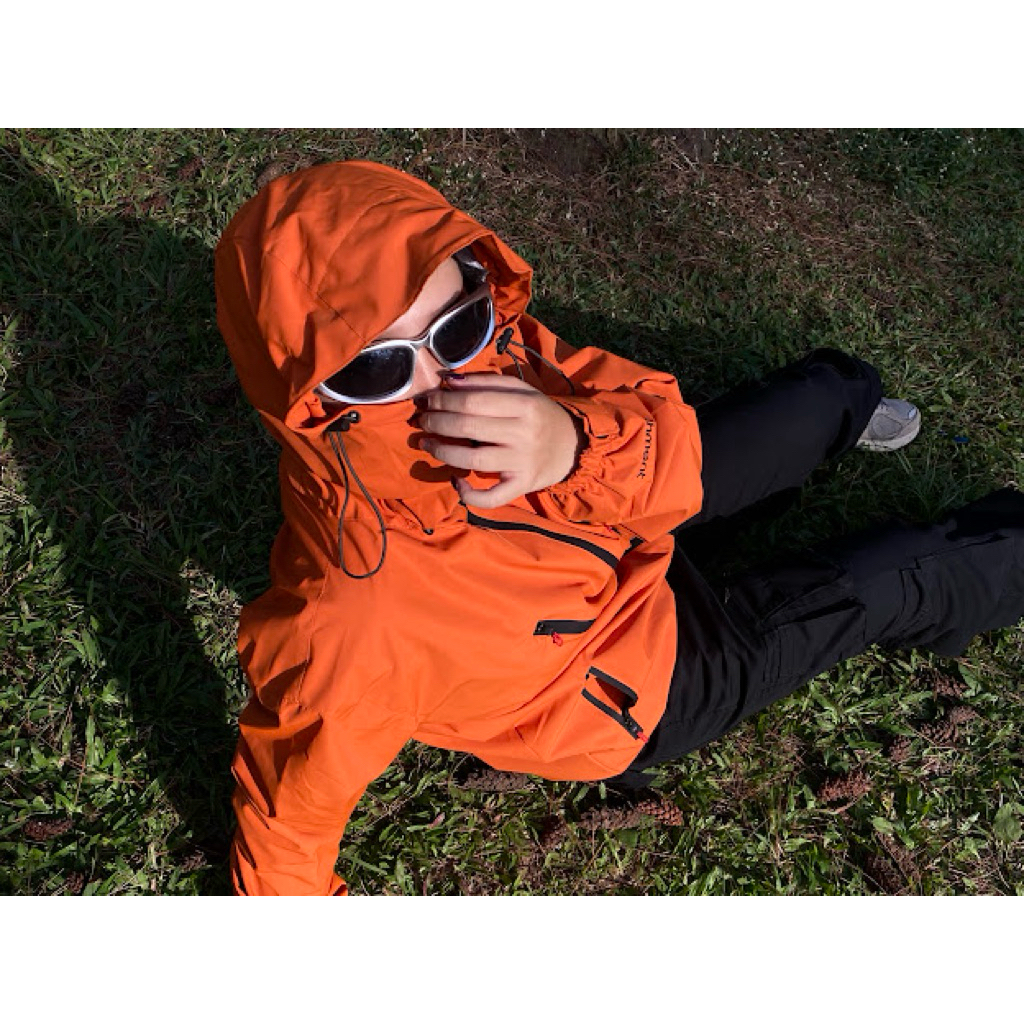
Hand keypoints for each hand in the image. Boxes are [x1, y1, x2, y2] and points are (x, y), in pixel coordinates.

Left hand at [415, 373, 586, 508]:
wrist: (572, 446)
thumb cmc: (540, 415)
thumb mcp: (521, 391)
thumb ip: (486, 383)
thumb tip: (449, 381)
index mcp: (525, 406)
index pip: (473, 402)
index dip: (443, 400)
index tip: (427, 400)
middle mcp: (524, 434)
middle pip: (469, 427)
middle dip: (437, 422)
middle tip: (422, 420)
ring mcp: (523, 463)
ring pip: (473, 460)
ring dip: (442, 452)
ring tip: (426, 443)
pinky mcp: (522, 486)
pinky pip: (492, 497)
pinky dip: (470, 494)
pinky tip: (455, 481)